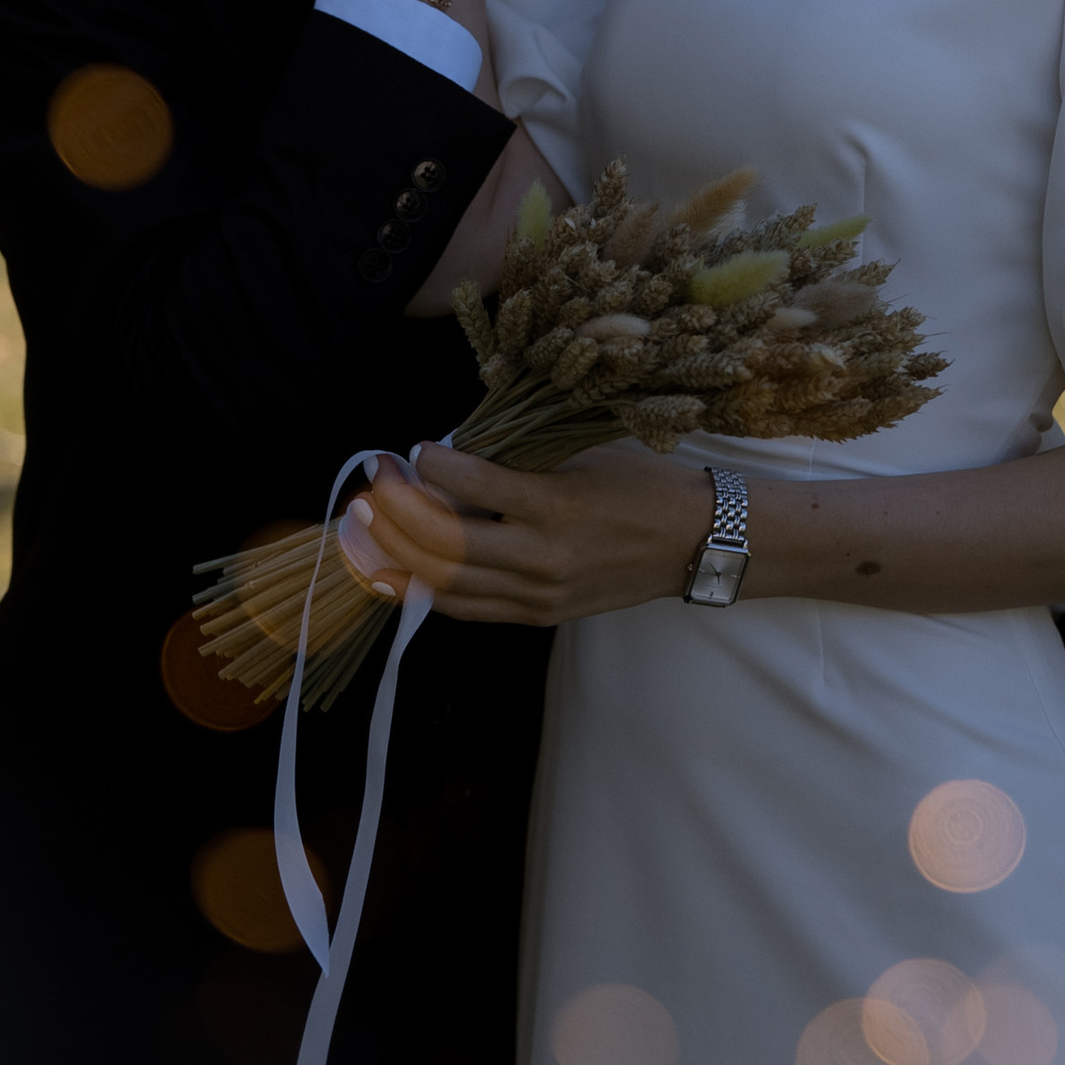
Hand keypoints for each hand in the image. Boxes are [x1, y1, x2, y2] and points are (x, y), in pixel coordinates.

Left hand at [338, 436, 713, 623]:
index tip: (415, 448)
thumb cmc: (642, 488)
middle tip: (375, 484)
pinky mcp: (540, 616)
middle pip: (442, 541)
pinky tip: (403, 567)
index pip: (470, 484)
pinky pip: (468, 608)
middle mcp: (543, 556)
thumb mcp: (582, 457)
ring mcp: (540, 594)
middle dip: (394, 511)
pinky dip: (428, 588)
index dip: (430, 464)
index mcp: (557, 504)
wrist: (694, 544)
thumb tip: (450, 460)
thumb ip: (517, 462)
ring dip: (397, 554)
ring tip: (370, 528)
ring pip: (445, 582)